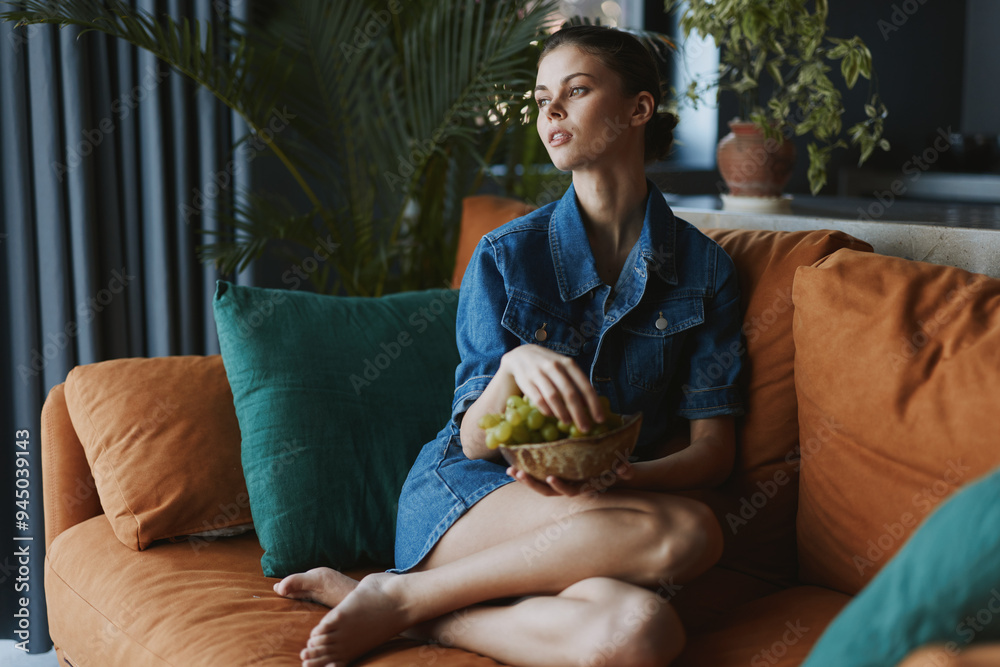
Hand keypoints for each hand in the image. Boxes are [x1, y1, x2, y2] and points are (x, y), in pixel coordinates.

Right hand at [499, 345, 604, 432]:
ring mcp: (539, 373)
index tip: (600, 419)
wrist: (520, 355)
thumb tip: (589, 405)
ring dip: (562, 412)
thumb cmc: (548, 365)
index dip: (594, 404)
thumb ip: (576, 384)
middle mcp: (554, 367)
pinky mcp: (526, 381)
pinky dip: (546, 409)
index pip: (585, 386)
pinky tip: (552, 416)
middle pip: (570, 393)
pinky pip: (538, 399)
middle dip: (579, 413)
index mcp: (568, 363)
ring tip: (568, 423)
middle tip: (585, 428)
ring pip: (553, 396)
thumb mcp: (564, 369)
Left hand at [506, 459, 633, 496]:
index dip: (560, 486)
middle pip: (548, 492)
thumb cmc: (617, 469)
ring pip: (539, 486)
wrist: (613, 473)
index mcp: (583, 487)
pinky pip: (538, 476)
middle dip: (532, 484)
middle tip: (519, 473)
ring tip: (511, 469)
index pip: (570, 491)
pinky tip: (513, 462)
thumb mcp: (622, 469)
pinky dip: (526, 471)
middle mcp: (570, 488)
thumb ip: (624, 470)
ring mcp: (561, 484)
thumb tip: (625, 468)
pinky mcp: (554, 475)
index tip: (550, 477)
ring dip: (524, 479)